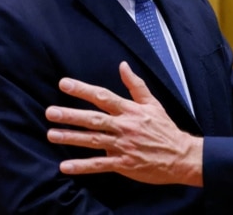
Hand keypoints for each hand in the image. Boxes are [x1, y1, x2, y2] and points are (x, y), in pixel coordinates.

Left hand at [45, 62, 202, 185]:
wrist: (181, 155)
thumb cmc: (165, 128)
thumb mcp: (153, 103)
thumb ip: (136, 85)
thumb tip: (123, 65)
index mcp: (131, 110)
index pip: (103, 96)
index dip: (83, 90)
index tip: (64, 84)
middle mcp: (125, 126)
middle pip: (94, 119)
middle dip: (71, 115)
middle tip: (51, 112)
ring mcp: (123, 146)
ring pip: (93, 140)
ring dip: (71, 138)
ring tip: (52, 134)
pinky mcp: (124, 164)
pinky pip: (99, 165)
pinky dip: (82, 166)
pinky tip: (65, 166)